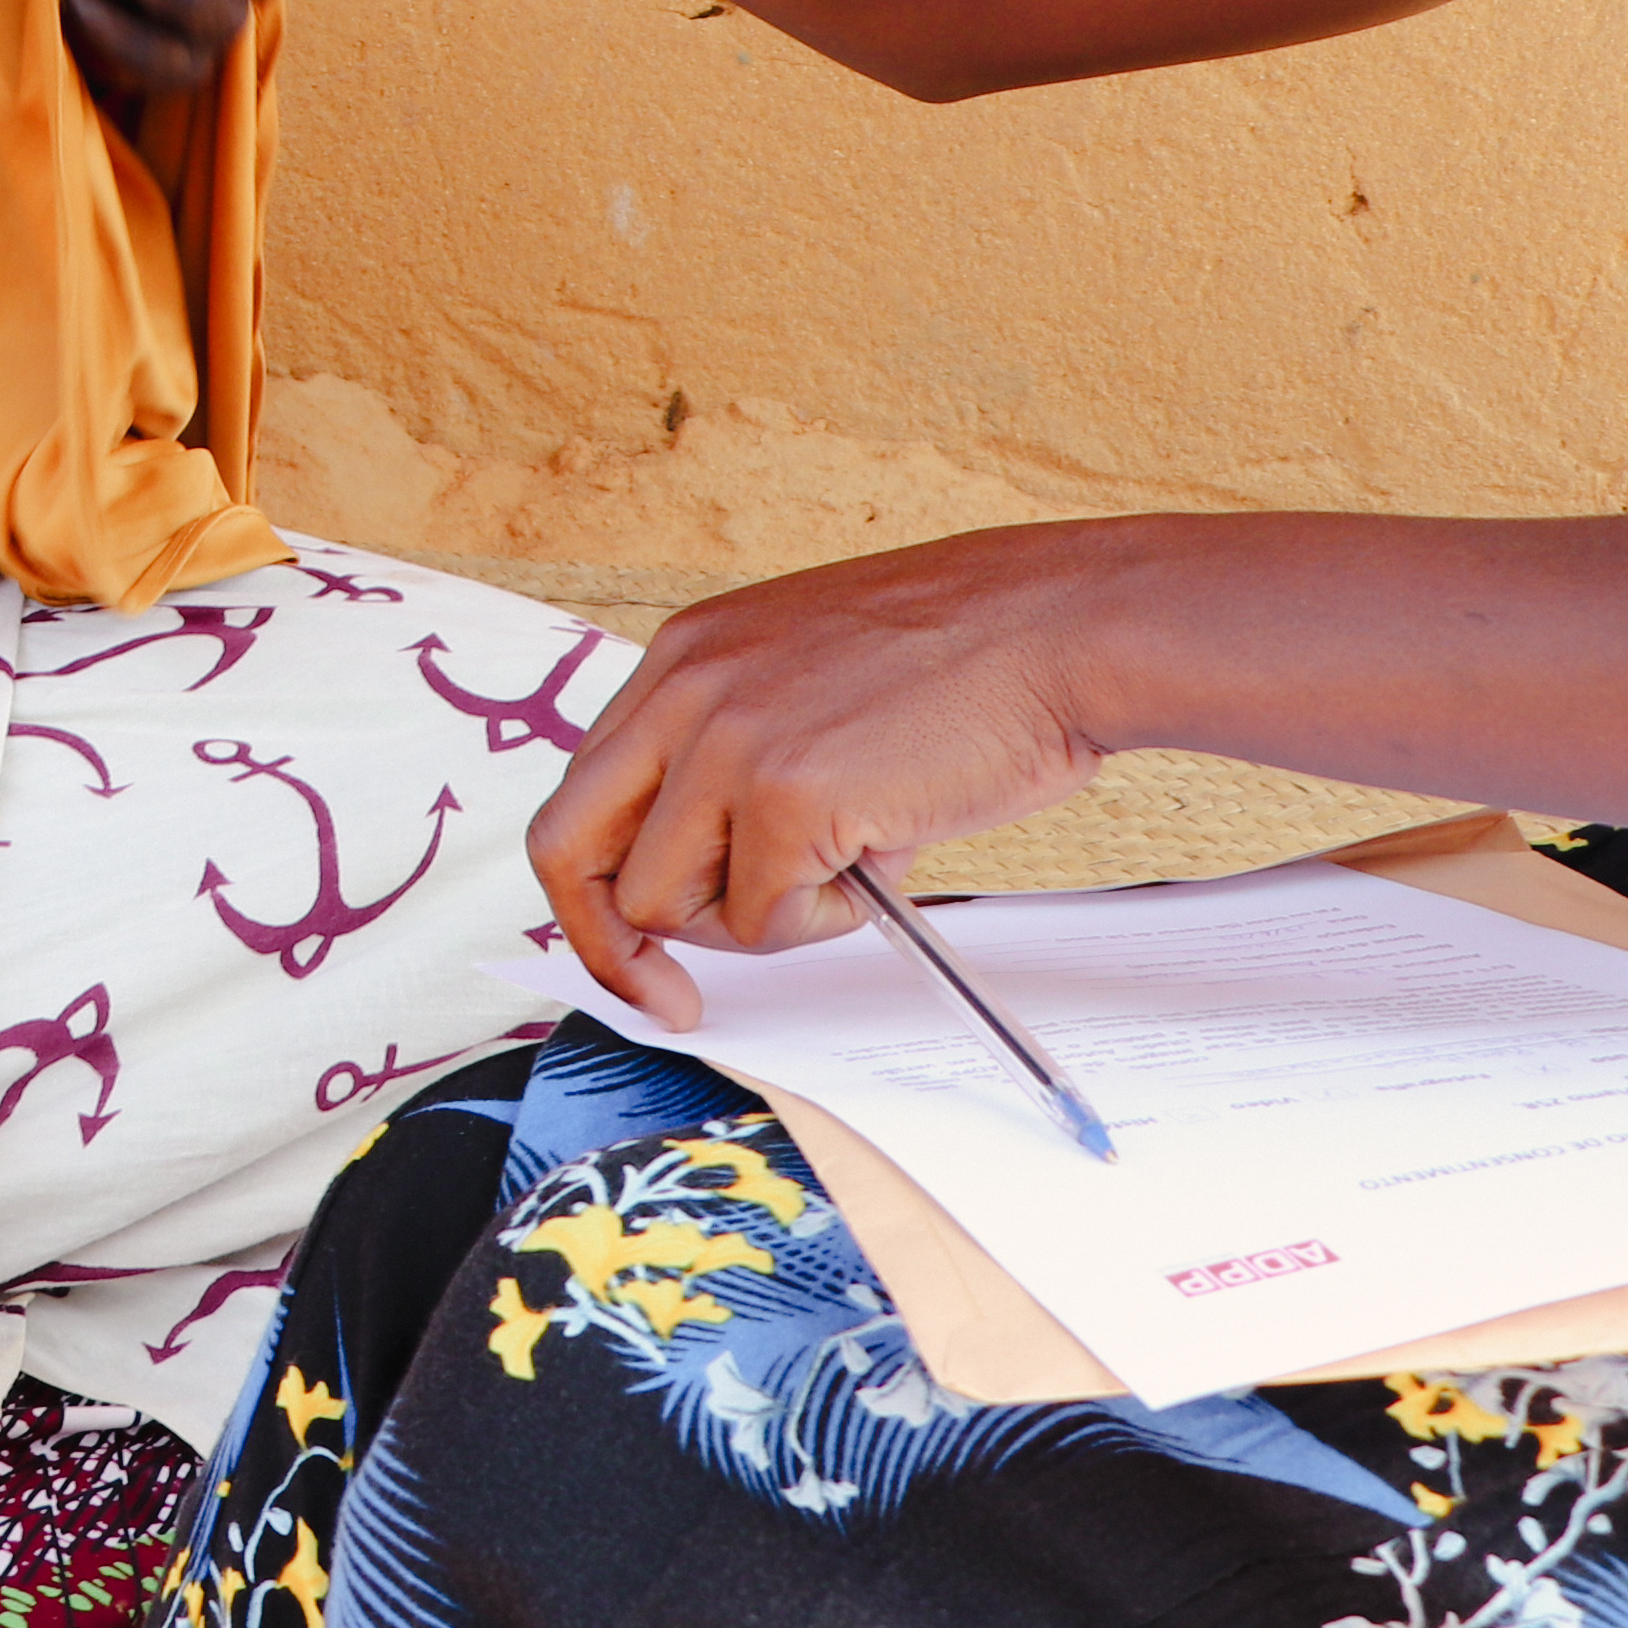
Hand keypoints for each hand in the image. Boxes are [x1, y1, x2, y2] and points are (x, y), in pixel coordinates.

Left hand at [527, 533, 1111, 1028]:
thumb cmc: (963, 664)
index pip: (585, 790)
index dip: (602, 883)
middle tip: (668, 997)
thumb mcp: (806, 680)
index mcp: (683, 656)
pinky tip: (881, 864)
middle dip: (609, 943)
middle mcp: (684, 690)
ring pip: (664, 904)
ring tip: (835, 877)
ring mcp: (728, 742)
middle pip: (568, 850)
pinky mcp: (786, 797)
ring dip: (749, 924)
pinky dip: (821, 923)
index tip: (637, 944)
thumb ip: (735, 750)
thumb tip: (699, 871)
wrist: (1060, 630)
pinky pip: (761, 921)